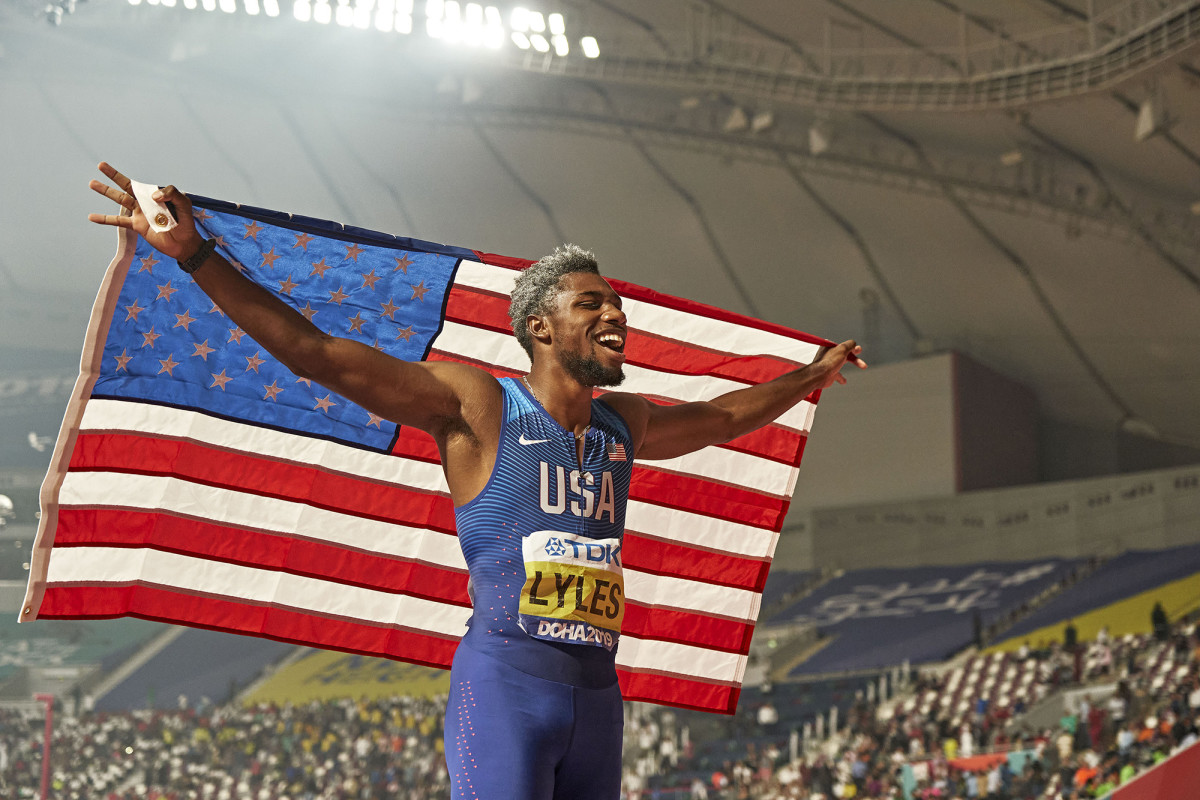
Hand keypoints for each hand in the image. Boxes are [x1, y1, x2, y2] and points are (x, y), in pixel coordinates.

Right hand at [88, 162, 203, 260]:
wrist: (185, 244)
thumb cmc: (186, 223)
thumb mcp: (184, 204)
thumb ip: (172, 194)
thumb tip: (152, 196)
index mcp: (156, 195)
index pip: (147, 185)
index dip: (152, 191)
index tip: (157, 199)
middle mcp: (146, 202)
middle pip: (126, 186)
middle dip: (113, 175)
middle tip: (100, 165)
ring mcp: (140, 213)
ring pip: (120, 199)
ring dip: (105, 191)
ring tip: (91, 183)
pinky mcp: (137, 225)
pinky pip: (118, 221)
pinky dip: (104, 219)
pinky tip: (91, 216)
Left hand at [813, 340, 866, 389]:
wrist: (820, 375)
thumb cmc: (829, 362)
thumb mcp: (842, 349)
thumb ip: (850, 345)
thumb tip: (854, 344)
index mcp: (829, 347)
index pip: (843, 346)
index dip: (852, 348)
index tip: (859, 350)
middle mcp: (828, 355)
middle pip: (844, 354)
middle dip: (855, 357)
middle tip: (863, 358)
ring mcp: (829, 364)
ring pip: (842, 363)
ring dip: (852, 363)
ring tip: (862, 365)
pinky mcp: (829, 374)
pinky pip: (837, 376)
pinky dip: (841, 378)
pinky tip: (844, 381)